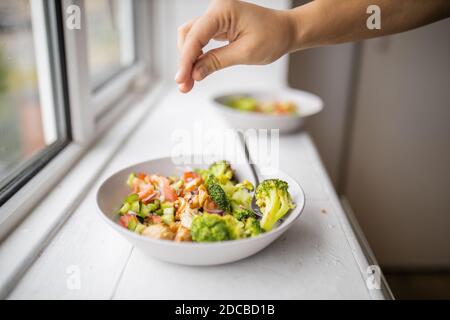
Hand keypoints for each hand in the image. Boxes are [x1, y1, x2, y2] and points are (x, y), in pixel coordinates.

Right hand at [175, 0, 295, 92]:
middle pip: (188, 36)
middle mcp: (216, 10)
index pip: (196, 37)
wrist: (287, 31)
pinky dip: (197, 56)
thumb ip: (216, 62)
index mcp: (223, 10)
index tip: (180, 80)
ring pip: (191, 38)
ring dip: (188, 60)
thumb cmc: (273, 37)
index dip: (186, 60)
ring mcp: (216, 17)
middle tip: (185, 86)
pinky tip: (196, 71)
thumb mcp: (244, 53)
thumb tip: (194, 74)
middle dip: (185, 62)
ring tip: (189, 82)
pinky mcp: (218, 25)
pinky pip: (200, 40)